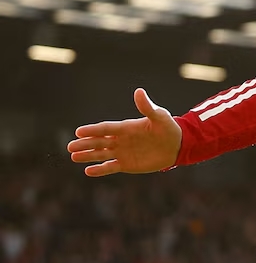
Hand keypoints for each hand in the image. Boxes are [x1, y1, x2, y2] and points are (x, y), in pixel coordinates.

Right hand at [67, 88, 181, 176]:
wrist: (177, 145)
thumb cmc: (168, 128)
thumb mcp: (159, 116)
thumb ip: (147, 107)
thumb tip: (139, 91)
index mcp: (126, 127)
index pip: (106, 128)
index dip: (93, 130)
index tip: (79, 132)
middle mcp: (121, 140)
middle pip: (99, 142)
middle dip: (85, 144)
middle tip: (70, 146)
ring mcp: (122, 152)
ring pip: (101, 154)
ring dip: (88, 156)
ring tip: (73, 157)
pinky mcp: (127, 164)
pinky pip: (111, 167)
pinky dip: (100, 170)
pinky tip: (88, 171)